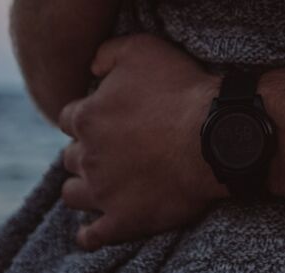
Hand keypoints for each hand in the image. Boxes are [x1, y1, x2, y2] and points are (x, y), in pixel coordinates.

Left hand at [57, 34, 228, 250]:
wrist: (214, 135)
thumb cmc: (182, 88)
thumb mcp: (143, 48)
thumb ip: (108, 52)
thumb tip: (91, 67)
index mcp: (88, 117)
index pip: (70, 118)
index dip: (88, 117)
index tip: (106, 118)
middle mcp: (88, 156)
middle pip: (71, 157)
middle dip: (87, 151)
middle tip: (112, 149)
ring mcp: (103, 191)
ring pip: (73, 194)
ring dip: (83, 187)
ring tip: (102, 184)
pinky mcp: (123, 220)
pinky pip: (93, 235)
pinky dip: (90, 234)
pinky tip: (93, 229)